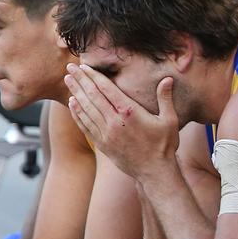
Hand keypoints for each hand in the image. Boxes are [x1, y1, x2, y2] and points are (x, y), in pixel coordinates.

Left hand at [64, 63, 179, 179]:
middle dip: (80, 80)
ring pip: (86, 109)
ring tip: (67, 80)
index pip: (106, 88)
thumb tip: (167, 79)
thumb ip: (165, 98)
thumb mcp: (170, 120)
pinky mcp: (103, 144)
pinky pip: (85, 125)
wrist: (155, 172)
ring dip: (75, 92)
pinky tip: (72, 103)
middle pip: (92, 96)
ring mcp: (106, 134)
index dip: (93, 76)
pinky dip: (77, 113)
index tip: (84, 66)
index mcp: (130, 112)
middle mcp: (115, 121)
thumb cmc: (164, 145)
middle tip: (69, 67)